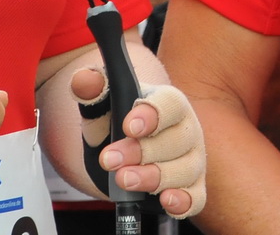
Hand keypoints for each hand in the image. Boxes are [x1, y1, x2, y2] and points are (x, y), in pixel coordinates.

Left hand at [72, 67, 205, 218]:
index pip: (169, 104)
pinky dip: (183, 201)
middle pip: (175, 140)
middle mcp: (187, 130)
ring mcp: (191, 160)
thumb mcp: (101, 106)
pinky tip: (166, 201)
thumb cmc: (118, 123)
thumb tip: (84, 79)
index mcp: (169, 103)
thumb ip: (93, 89)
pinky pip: (195, 197)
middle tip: (109, 159)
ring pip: (184, 170)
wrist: (126, 149)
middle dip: (141, 152)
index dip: (151, 115)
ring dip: (154, 177)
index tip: (129, 126)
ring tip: (123, 180)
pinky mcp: (191, 188)